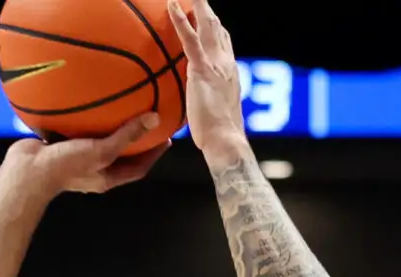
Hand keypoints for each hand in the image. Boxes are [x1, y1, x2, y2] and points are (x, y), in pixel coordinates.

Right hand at [3, 114, 169, 197]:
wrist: (26, 171)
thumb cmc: (66, 166)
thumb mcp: (101, 151)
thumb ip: (126, 135)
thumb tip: (154, 118)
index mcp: (106, 177)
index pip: (138, 168)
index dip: (153, 154)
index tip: (165, 138)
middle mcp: (93, 169)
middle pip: (120, 154)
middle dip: (133, 140)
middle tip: (146, 119)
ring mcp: (75, 158)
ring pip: (97, 141)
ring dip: (107, 127)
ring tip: (119, 106)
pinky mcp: (59, 146)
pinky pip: (75, 130)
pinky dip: (82, 118)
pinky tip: (86, 101)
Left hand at [168, 0, 247, 158]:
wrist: (225, 139)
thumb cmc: (218, 134)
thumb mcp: (212, 112)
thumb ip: (205, 101)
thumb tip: (196, 104)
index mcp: (229, 73)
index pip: (223, 44)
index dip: (216, 29)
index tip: (210, 18)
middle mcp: (226, 63)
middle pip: (217, 29)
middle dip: (208, 12)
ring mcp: (216, 64)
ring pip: (207, 26)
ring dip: (198, 6)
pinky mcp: (202, 70)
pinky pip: (190, 40)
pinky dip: (181, 21)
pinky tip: (172, 6)